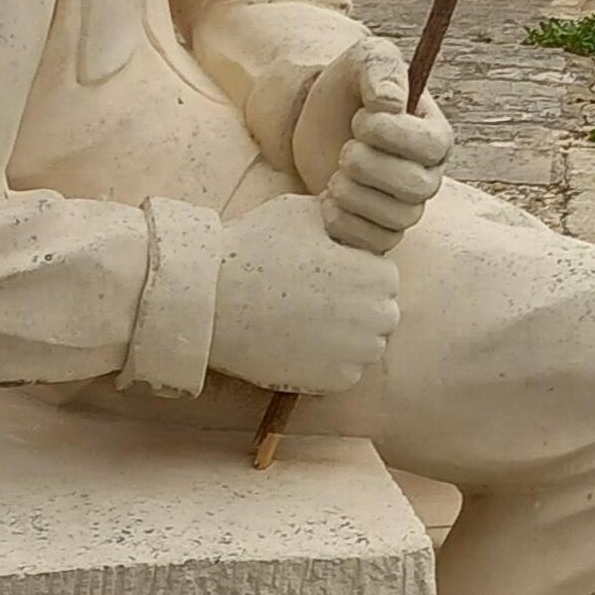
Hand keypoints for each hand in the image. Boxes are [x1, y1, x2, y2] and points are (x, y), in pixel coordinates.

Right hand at [209, 195, 400, 394]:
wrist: (210, 301)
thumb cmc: (254, 248)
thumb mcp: (302, 212)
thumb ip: (340, 218)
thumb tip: (351, 217)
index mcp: (378, 276)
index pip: (384, 276)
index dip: (355, 272)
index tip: (326, 272)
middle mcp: (377, 319)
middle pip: (380, 312)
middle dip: (357, 305)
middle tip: (314, 297)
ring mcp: (357, 354)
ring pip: (365, 344)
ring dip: (346, 335)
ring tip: (306, 319)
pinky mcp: (334, 382)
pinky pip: (345, 370)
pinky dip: (327, 360)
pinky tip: (297, 342)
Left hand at [290, 36, 453, 255]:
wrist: (310, 121)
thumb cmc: (347, 88)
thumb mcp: (364, 60)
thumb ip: (382, 69)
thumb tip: (390, 103)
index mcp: (435, 135)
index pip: (430, 145)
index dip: (391, 134)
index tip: (359, 117)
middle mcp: (428, 175)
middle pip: (415, 187)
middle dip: (368, 166)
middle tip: (344, 149)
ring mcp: (405, 207)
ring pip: (397, 218)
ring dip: (354, 195)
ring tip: (335, 176)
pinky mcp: (378, 231)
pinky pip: (376, 244)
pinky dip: (344, 224)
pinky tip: (327, 200)